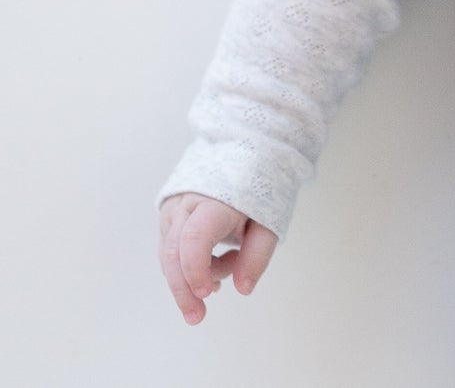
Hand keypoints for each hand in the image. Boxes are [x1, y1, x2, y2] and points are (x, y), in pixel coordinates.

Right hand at [158, 192, 277, 324]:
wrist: (248, 153)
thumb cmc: (261, 188)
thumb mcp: (270, 221)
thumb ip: (257, 255)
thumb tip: (243, 289)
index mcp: (214, 202)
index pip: (194, 240)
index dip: (196, 271)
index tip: (207, 294)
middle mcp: (186, 203)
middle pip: (173, 253)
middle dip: (183, 289)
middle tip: (197, 316)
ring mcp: (173, 207)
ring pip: (170, 253)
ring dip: (189, 275)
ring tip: (220, 279)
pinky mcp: (168, 212)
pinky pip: (171, 246)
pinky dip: (187, 263)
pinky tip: (211, 266)